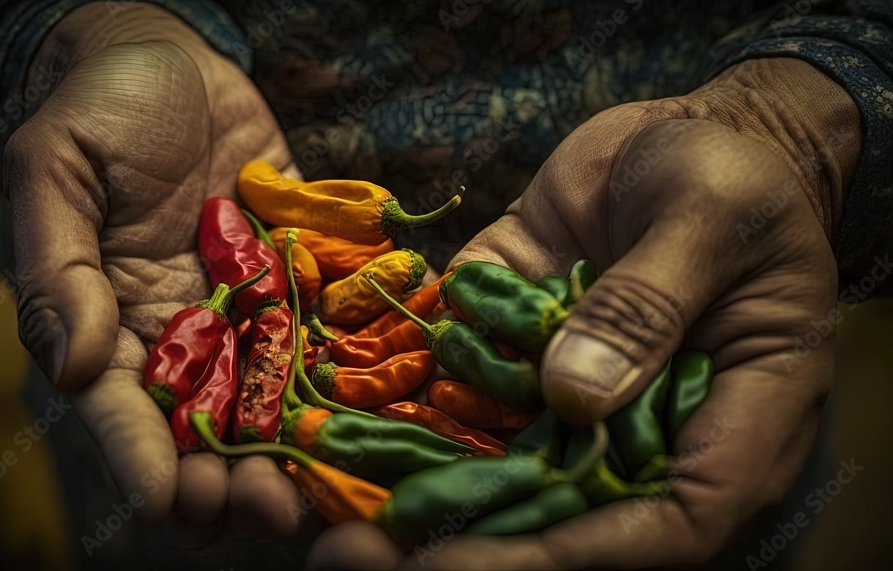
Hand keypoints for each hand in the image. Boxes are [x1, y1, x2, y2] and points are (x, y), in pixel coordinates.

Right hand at [4, 4, 305, 539]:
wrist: (171, 63)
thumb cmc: (98, 108)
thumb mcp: (55, 171)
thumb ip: (55, 269)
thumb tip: (69, 365)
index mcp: (111, 321)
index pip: (121, 409)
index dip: (141, 461)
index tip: (171, 502)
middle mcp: (183, 332)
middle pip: (205, 428)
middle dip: (232, 479)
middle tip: (267, 509)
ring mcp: (246, 310)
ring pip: (273, 400)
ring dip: (298, 450)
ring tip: (327, 487)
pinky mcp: (298, 280)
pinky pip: (327, 333)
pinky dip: (354, 373)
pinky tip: (385, 409)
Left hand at [307, 58, 859, 568]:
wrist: (680, 139)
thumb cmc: (733, 173)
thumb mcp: (705, 218)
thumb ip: (645, 304)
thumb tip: (571, 396)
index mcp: (733, 415)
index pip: (673, 521)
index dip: (585, 551)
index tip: (493, 558)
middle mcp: (644, 424)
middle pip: (567, 511)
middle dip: (473, 539)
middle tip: (366, 554)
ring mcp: (574, 390)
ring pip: (500, 460)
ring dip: (417, 483)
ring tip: (334, 509)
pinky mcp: (518, 346)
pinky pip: (463, 386)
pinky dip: (406, 403)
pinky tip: (338, 413)